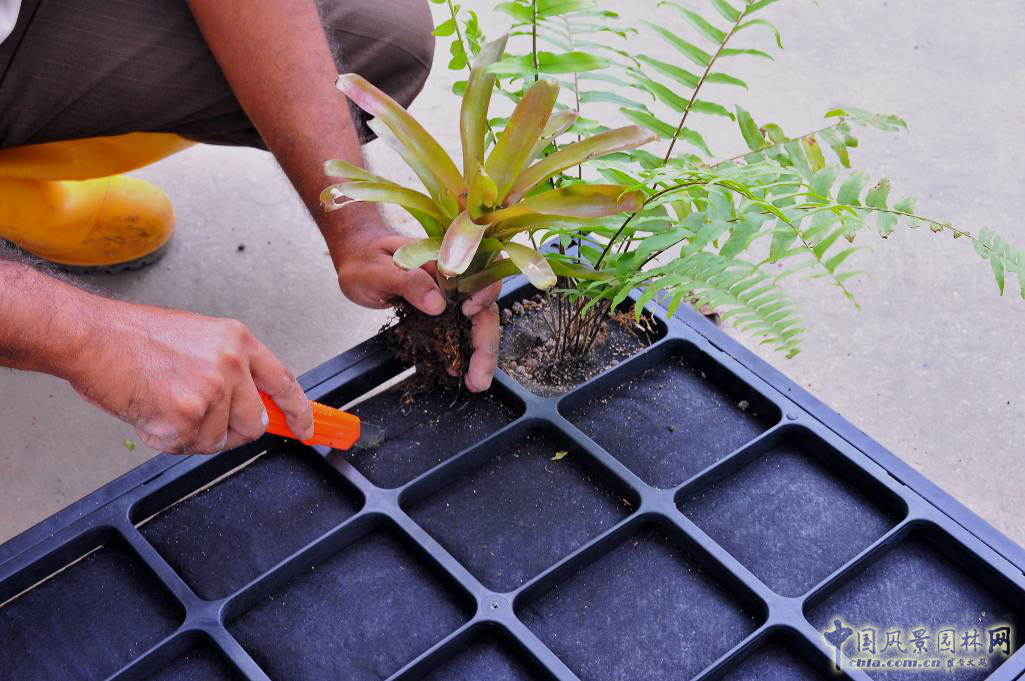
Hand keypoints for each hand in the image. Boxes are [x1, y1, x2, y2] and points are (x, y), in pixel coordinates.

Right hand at [66, 301, 312, 453]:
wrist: (92, 337)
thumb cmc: (134, 338)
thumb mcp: (199, 339)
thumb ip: (231, 369)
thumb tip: (252, 404)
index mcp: (239, 341)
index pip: (285, 382)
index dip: (299, 411)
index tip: (308, 428)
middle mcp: (232, 364)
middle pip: (254, 424)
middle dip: (230, 430)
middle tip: (197, 417)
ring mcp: (212, 390)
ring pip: (217, 440)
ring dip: (190, 434)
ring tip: (163, 404)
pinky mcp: (188, 415)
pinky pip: (187, 447)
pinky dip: (165, 439)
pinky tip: (149, 410)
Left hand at [335, 231, 500, 392]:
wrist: (360, 262)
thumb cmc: (366, 260)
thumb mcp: (380, 271)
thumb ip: (408, 282)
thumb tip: (438, 304)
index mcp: (446, 261)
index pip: (481, 273)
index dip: (484, 294)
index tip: (468, 312)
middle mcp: (455, 279)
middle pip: (485, 309)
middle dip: (486, 344)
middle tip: (479, 378)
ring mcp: (451, 297)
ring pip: (477, 325)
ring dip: (480, 354)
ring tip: (474, 382)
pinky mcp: (443, 313)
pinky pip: (460, 333)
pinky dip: (462, 354)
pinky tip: (457, 372)